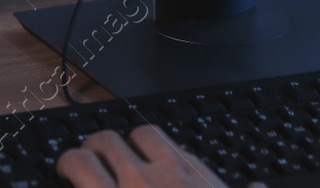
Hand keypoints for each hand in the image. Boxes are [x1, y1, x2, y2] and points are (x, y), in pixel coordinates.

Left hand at [55, 126, 241, 186]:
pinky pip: (74, 181)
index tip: (133, 150)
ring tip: (68, 167)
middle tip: (92, 156)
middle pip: (109, 141)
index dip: (137, 143)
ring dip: (72, 161)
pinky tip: (61, 184)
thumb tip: (259, 186)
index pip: (149, 137)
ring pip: (81, 161)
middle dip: (98, 146)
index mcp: (182, 174)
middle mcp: (146, 180)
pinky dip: (65, 179)